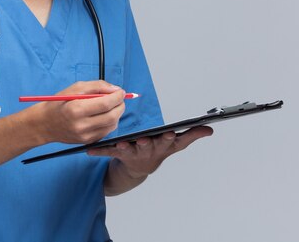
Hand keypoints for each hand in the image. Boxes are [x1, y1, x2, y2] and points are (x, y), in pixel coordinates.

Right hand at [33, 81, 126, 144]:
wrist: (44, 124)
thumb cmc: (59, 103)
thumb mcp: (75, 88)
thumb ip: (97, 86)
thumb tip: (116, 89)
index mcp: (76, 109)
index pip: (105, 103)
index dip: (117, 97)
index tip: (121, 91)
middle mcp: (81, 125)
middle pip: (112, 117)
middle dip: (120, 106)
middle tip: (120, 98)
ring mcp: (85, 136)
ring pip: (112, 126)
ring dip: (116, 114)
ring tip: (110, 106)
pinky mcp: (87, 142)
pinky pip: (106, 132)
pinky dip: (109, 122)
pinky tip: (102, 115)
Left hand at [87, 126, 213, 178]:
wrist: (137, 169)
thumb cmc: (157, 150)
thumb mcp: (175, 144)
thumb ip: (191, 135)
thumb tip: (209, 129)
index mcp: (160, 146)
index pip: (166, 142)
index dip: (167, 138)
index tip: (167, 133)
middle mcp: (147, 150)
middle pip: (147, 146)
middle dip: (145, 143)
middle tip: (143, 139)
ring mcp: (131, 153)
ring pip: (128, 150)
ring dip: (123, 147)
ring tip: (119, 144)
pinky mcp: (117, 154)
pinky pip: (107, 151)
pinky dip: (98, 151)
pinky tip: (89, 150)